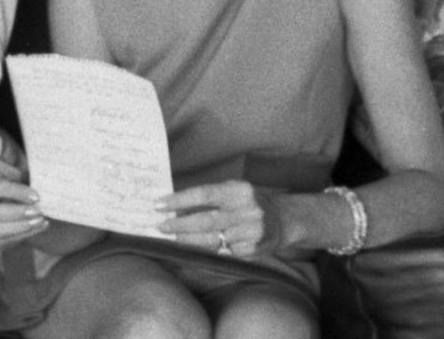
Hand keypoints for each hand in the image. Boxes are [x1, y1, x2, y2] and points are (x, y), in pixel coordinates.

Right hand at [0, 173, 47, 247]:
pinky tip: (40, 227)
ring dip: (19, 226)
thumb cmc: (8, 187)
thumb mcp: (11, 175)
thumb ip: (19, 170)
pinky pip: (2, 242)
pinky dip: (23, 235)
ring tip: (40, 220)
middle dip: (15, 212)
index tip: (36, 196)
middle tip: (37, 211)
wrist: (0, 205)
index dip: (16, 192)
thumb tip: (35, 170)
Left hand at [159, 179, 284, 257]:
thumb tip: (176, 206)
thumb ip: (210, 197)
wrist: (284, 220)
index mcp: (239, 191)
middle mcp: (247, 210)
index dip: (179, 200)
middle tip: (161, 226)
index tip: (159, 204)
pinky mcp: (253, 250)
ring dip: (189, 241)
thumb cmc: (249, 203)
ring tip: (173, 239)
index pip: (203, 194)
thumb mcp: (234, 191)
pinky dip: (207, 251)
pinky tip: (195, 249)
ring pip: (212, 240)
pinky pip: (223, 252)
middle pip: (205, 220)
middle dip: (179, 225)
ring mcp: (251, 232)